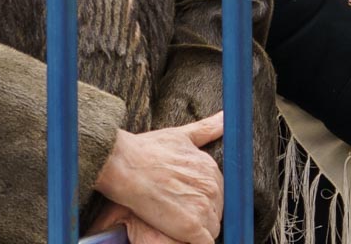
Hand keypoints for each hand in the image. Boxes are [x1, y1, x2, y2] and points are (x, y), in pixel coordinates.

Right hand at [92, 113, 224, 243]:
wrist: (124, 164)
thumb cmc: (145, 150)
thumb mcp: (180, 135)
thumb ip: (206, 129)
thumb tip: (226, 119)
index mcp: (210, 167)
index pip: (218, 193)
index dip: (201, 199)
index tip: (185, 199)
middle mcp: (212, 186)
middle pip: (217, 211)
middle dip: (201, 214)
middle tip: (176, 210)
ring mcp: (202, 206)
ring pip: (211, 229)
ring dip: (198, 230)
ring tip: (175, 221)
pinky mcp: (191, 226)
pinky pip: (204, 243)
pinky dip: (196, 242)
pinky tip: (182, 235)